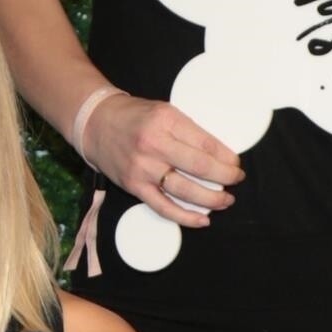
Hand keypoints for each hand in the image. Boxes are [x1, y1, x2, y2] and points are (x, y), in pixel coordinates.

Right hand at [77, 90, 242, 226]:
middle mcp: (154, 144)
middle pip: (200, 167)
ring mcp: (143, 168)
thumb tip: (220, 154)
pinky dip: (185, 216)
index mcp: (166, 121)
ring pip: (185, 190)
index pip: (205, 143)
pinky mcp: (134, 186)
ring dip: (211, 198)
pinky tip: (203, 219)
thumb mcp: (164, 111)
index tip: (236, 163)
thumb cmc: (134, 116)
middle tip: (237, 179)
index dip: (227, 157)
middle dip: (225, 176)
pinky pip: (163, 207)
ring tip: (226, 200)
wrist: (95, 123)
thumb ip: (188, 131)